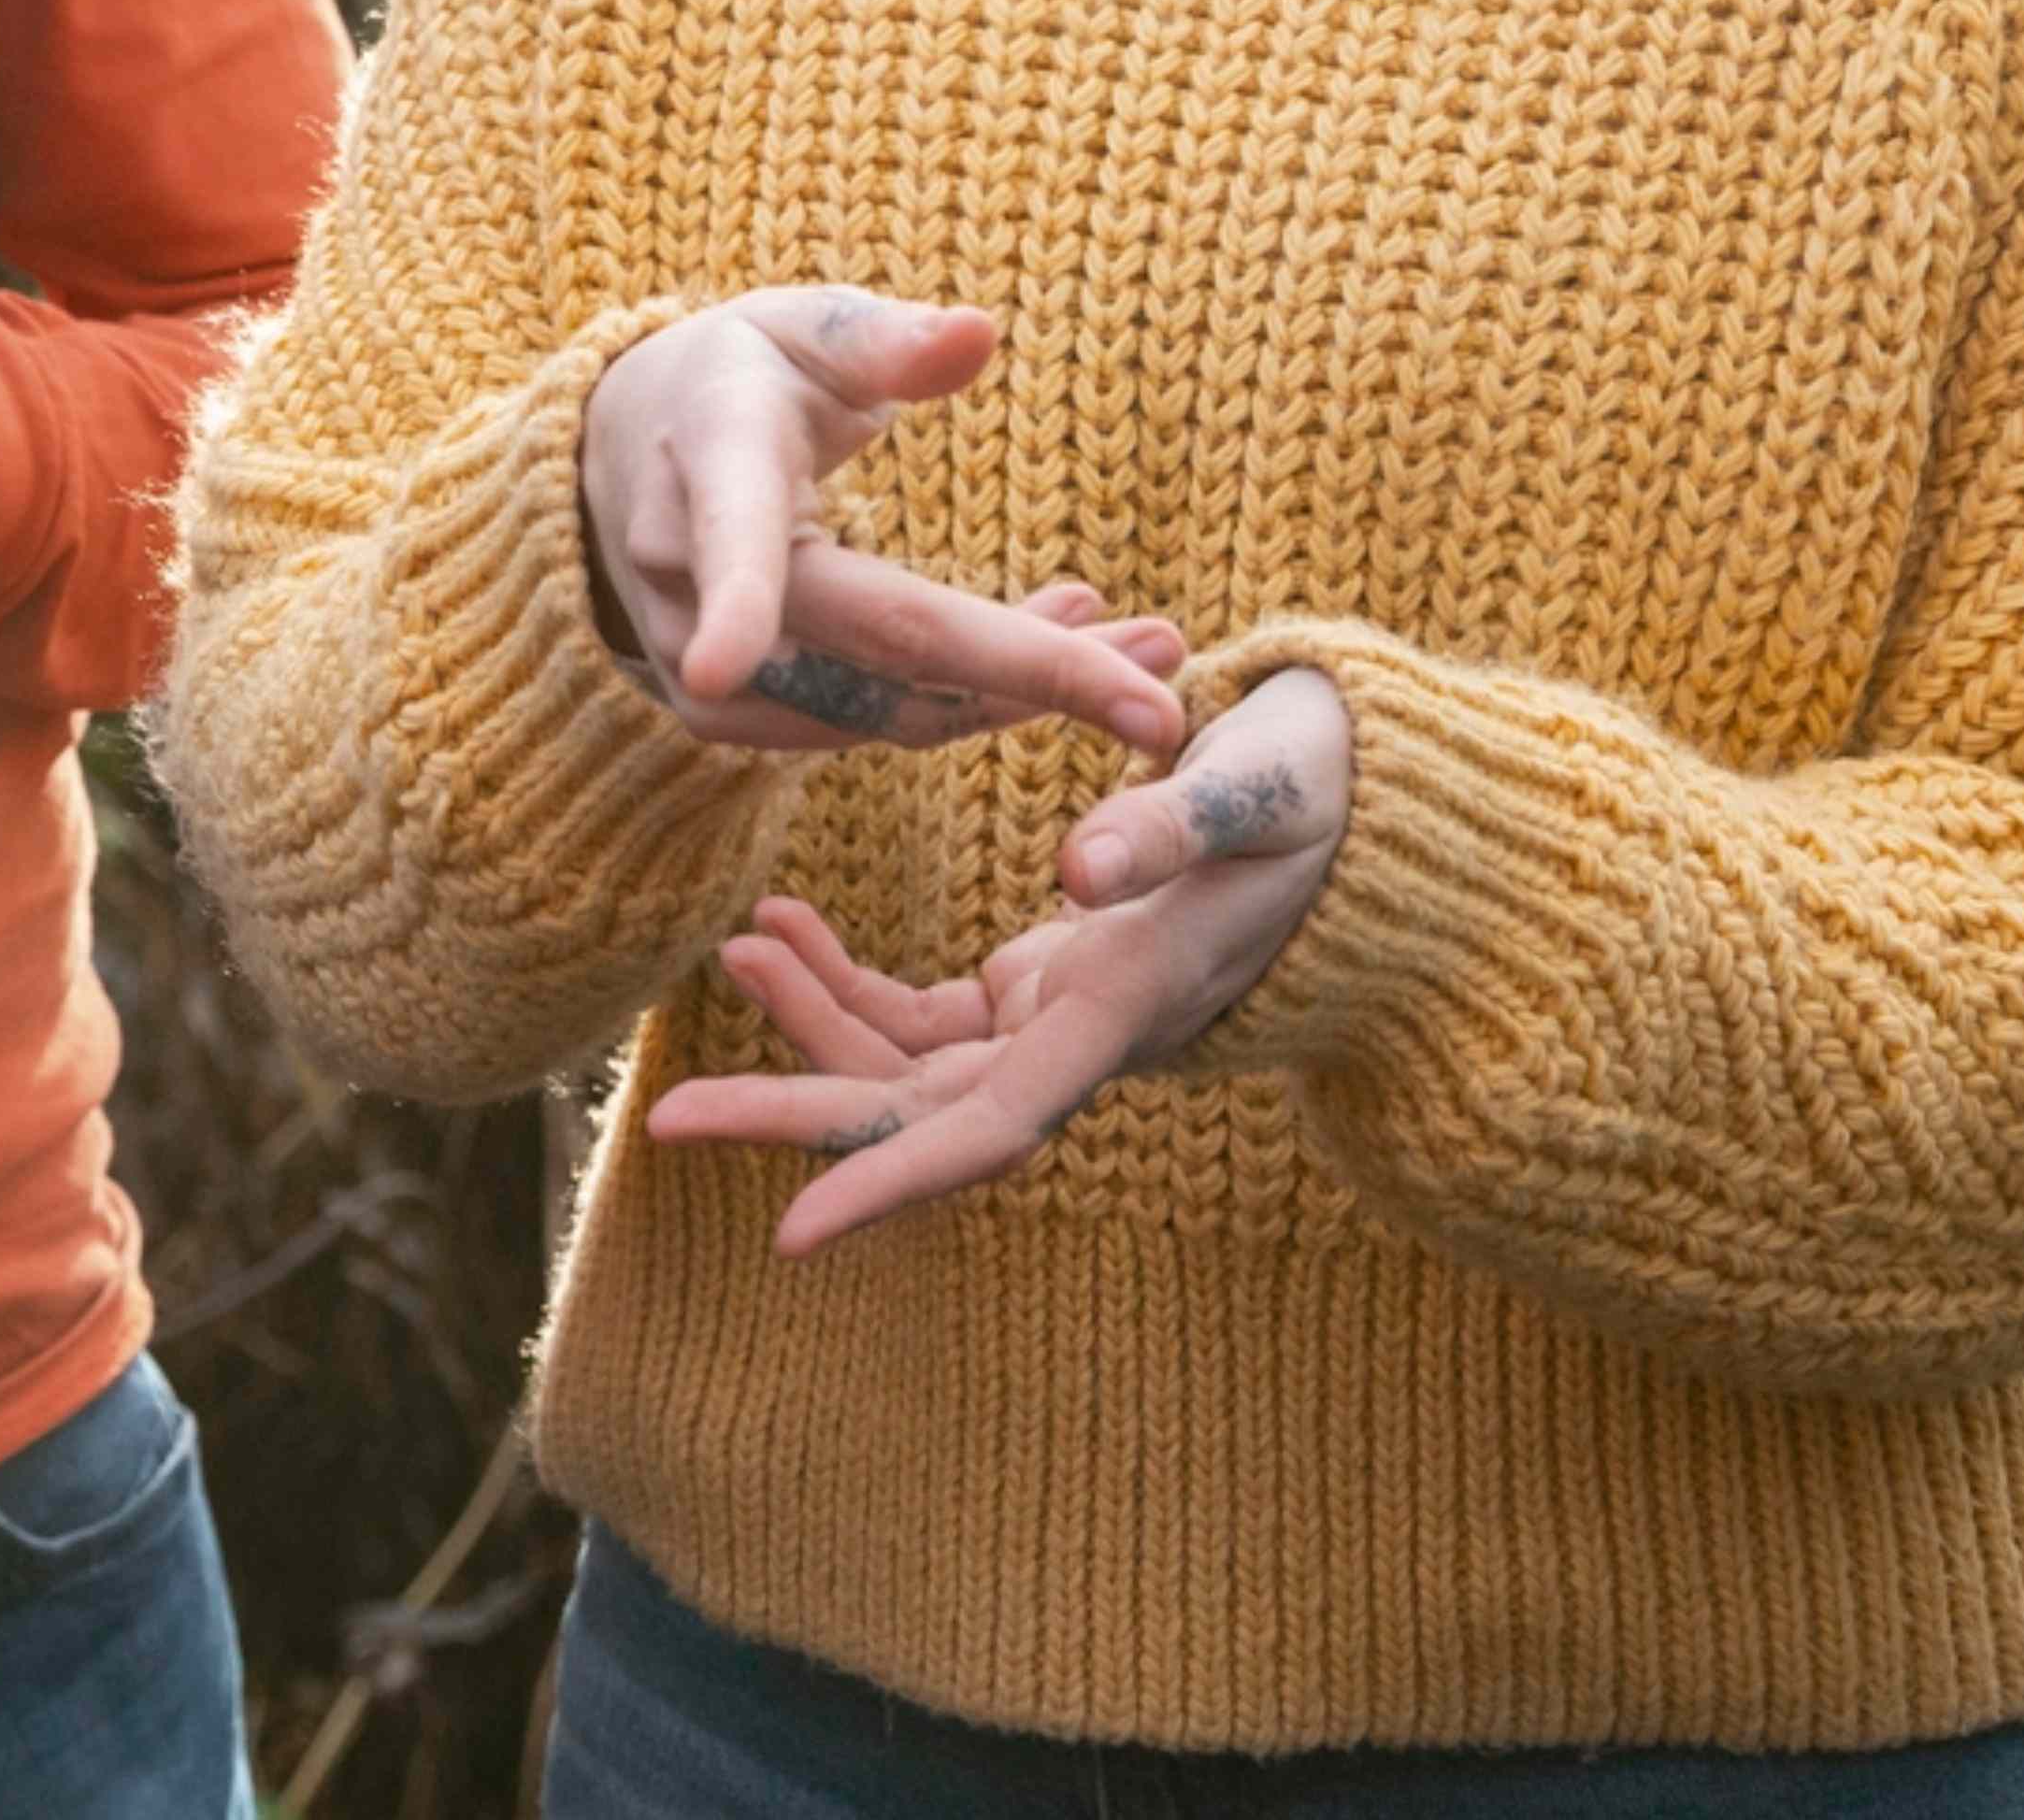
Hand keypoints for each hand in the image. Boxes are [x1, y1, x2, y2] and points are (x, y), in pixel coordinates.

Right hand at [577, 287, 1185, 763]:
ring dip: (1026, 693)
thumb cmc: (738, 375)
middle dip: (1024, 678)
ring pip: (886, 708)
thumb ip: (884, 339)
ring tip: (1148, 651)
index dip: (732, 600)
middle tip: (1161, 703)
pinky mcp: (730, 719)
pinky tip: (1060, 658)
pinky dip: (975, 702)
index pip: (728, 534)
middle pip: (870, 646)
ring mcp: (701, 664)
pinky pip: (874, 724)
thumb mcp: (800, 326)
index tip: (721, 663)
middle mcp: (690, 576)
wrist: (626, 456)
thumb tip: (978, 333)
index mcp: (710, 459)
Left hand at [648, 662, 1351, 1246]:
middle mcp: (1078, 1037)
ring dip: (810, 1021)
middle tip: (665, 1118)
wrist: (1358, 805)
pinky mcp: (1040, 983)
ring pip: (905, 1062)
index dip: (892, 1181)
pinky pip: (921, 1013)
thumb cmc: (1320, 793)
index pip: (988, 1128)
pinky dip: (845, 979)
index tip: (791, 1234)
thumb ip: (1172, 825)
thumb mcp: (1256, 788)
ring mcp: (1054, 1016)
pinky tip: (783, 927)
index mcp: (1120, 1010)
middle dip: (795, 1115)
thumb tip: (1076, 871)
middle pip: (916, 1112)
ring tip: (733, 943)